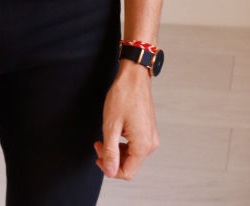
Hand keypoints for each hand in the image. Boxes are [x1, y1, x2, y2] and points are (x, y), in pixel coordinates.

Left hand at [94, 61, 158, 179]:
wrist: (134, 76)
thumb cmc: (124, 96)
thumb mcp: (111, 125)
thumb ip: (110, 152)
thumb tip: (110, 171)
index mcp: (143, 145)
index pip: (127, 172)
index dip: (110, 169)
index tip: (98, 157)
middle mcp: (150, 143)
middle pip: (130, 164)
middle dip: (112, 158)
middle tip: (98, 144)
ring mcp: (150, 136)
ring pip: (132, 155)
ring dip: (116, 150)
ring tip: (104, 137)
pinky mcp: (148, 129)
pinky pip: (135, 145)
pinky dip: (123, 143)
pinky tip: (115, 132)